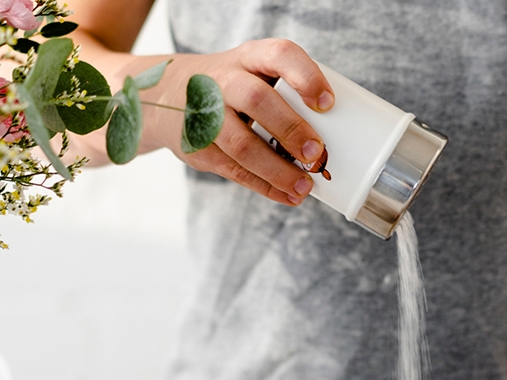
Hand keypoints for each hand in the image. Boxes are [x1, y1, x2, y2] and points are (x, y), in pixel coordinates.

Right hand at [141, 39, 333, 205]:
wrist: (168, 96)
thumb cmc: (231, 88)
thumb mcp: (254, 73)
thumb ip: (286, 96)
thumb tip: (338, 138)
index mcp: (248, 58)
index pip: (279, 55)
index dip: (305, 76)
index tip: (327, 103)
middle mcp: (223, 81)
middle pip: (257, 100)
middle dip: (291, 129)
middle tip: (317, 154)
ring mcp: (206, 115)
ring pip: (243, 144)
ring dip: (278, 170)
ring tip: (304, 187)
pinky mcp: (200, 148)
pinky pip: (235, 171)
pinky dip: (266, 187)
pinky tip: (288, 196)